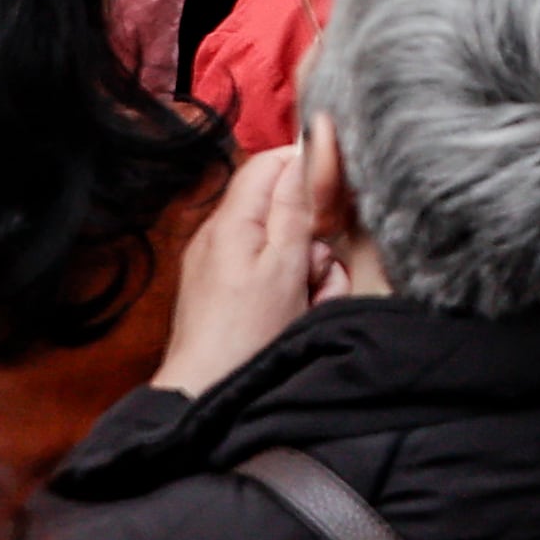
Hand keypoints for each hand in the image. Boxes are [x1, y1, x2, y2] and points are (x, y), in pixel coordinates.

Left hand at [150, 128, 336, 400]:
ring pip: (280, 243)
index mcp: (231, 221)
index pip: (270, 161)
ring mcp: (216, 265)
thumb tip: (308, 144)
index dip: (308, 170)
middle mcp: (217, 236)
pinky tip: (294, 314)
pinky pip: (265, 271)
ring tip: (309, 301)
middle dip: (313, 235)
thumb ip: (295, 204)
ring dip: (307, 268)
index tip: (335, 200)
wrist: (205, 394)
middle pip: (280, 207)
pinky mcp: (221, 291)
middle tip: (320, 270)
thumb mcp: (286, 262)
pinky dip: (288, 287)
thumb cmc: (247, 332)